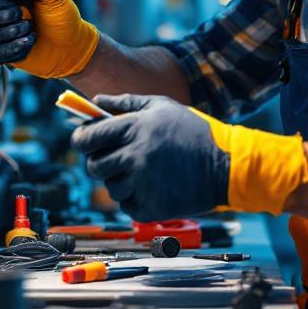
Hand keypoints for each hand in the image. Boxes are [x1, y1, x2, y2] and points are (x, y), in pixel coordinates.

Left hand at [71, 95, 307, 218]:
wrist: (226, 166)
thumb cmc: (194, 131)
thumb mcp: (162, 107)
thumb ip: (126, 103)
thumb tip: (95, 100)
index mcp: (135, 129)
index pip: (88, 137)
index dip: (80, 139)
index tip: (83, 140)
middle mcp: (135, 157)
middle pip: (94, 166)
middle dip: (99, 161)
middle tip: (114, 157)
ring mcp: (143, 184)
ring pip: (110, 187)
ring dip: (119, 180)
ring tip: (141, 171)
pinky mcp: (151, 207)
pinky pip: (126, 205)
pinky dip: (134, 197)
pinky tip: (152, 185)